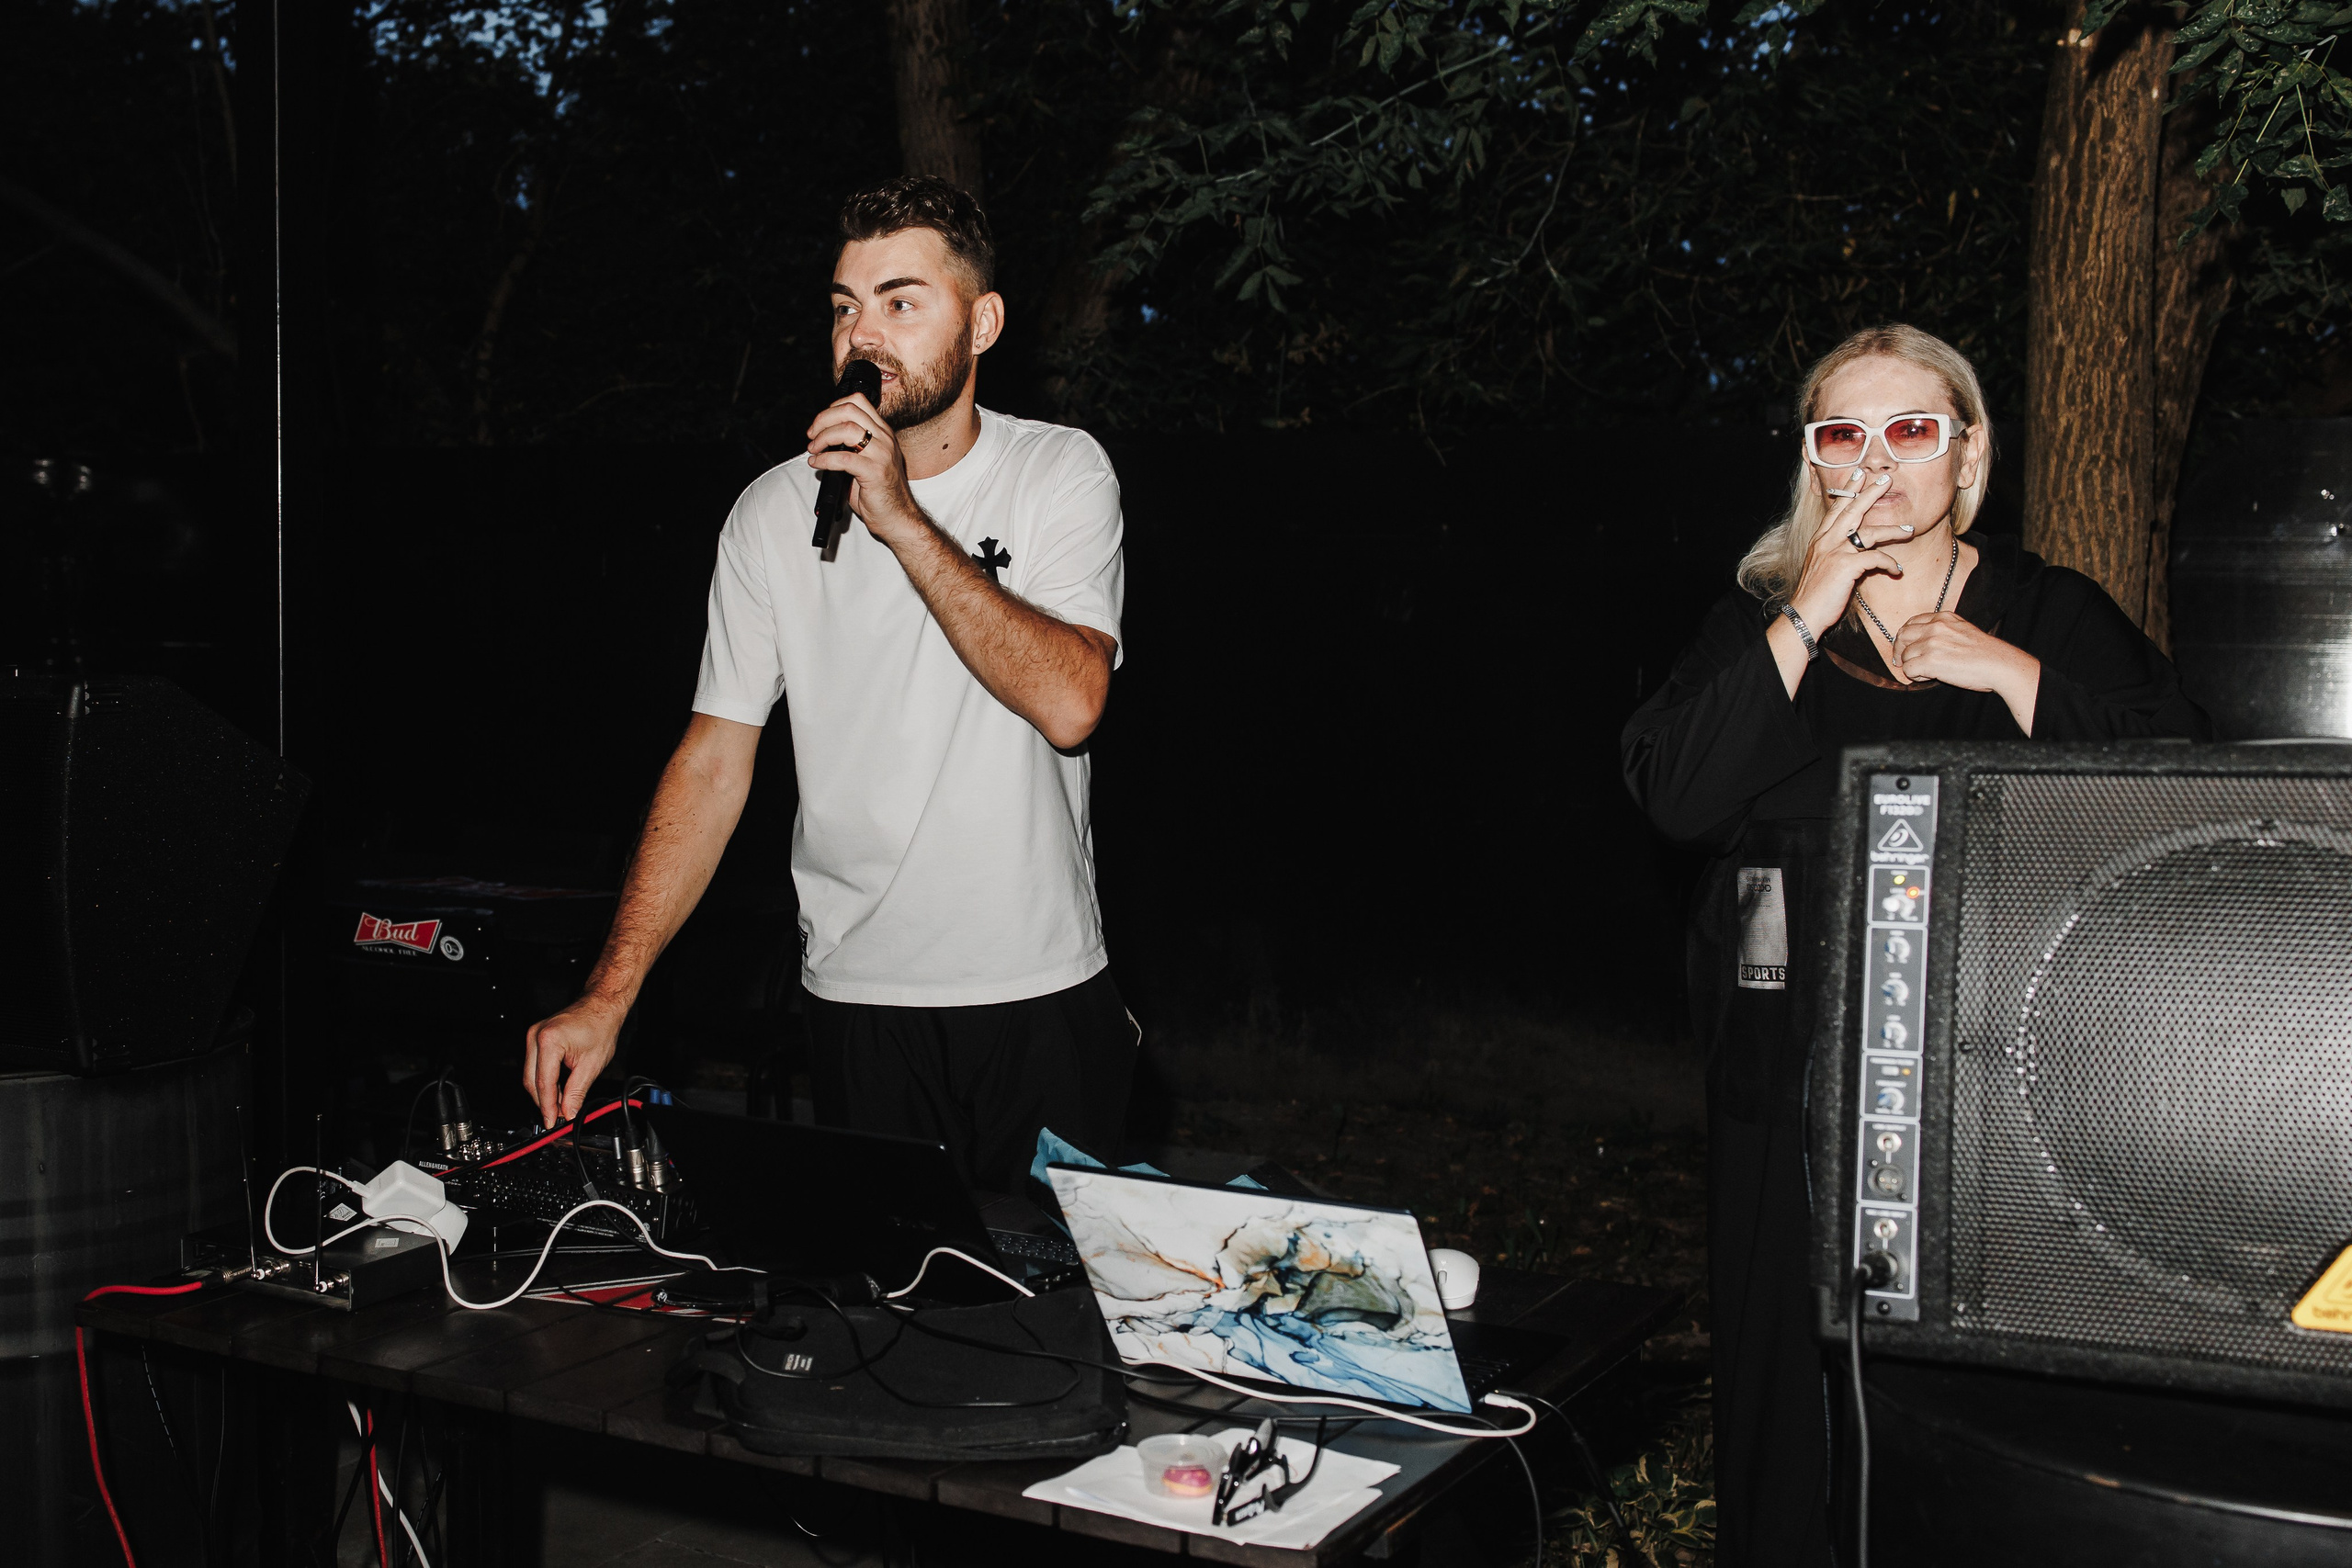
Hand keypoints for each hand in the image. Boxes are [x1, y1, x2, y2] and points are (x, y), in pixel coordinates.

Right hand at [524, 994, 625, 1127]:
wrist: (601, 1005)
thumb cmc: (600, 1025)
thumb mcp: (591, 1065)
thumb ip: (576, 1092)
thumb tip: (568, 1113)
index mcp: (549, 1041)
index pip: (544, 1083)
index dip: (547, 1107)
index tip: (551, 1122)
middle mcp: (536, 1036)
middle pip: (532, 1080)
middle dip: (544, 1102)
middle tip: (556, 1117)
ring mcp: (534, 1035)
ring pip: (530, 1074)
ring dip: (544, 1092)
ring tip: (560, 1106)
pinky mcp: (536, 1037)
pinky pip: (534, 1065)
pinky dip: (544, 1080)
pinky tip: (556, 1091)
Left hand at [807, 390, 920, 544]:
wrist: (898, 518)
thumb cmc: (880, 493)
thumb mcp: (867, 461)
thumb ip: (851, 446)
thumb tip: (821, 440)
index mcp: (883, 433)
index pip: (858, 401)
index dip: (833, 407)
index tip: (820, 424)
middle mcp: (884, 439)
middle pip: (849, 410)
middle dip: (823, 420)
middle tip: (812, 435)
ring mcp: (882, 454)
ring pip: (847, 429)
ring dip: (823, 438)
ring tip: (814, 450)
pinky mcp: (875, 472)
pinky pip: (844, 458)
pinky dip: (825, 459)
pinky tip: (817, 464)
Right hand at [1786, 468, 1914, 634]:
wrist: (1804, 614)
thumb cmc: (1815, 594)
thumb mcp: (1822, 566)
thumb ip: (1836, 551)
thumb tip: (1855, 547)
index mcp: (1820, 539)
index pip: (1836, 508)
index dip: (1848, 490)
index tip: (1859, 474)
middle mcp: (1826, 541)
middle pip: (1851, 510)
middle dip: (1870, 493)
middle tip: (1886, 479)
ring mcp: (1835, 552)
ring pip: (1869, 532)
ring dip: (1892, 530)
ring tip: (1909, 529)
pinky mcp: (1845, 566)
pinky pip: (1875, 558)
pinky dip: (1889, 563)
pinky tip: (1897, 570)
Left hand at [1889, 611, 2038, 700]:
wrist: (2000, 664)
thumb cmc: (1984, 652)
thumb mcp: (1962, 629)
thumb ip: (1942, 629)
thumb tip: (1920, 641)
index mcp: (1943, 617)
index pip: (1911, 623)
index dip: (1905, 637)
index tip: (1906, 647)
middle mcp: (1935, 627)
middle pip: (1902, 636)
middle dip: (1899, 650)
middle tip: (1903, 662)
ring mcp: (1931, 644)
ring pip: (1905, 656)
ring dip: (1911, 666)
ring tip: (1926, 672)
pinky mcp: (1930, 661)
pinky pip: (1909, 670)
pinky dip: (1915, 676)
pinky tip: (1929, 677)